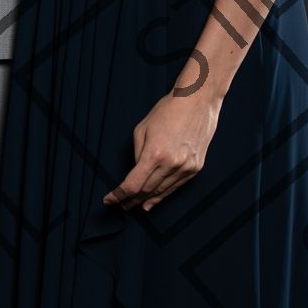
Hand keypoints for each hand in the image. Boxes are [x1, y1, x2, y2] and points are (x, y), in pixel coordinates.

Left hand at [104, 85, 220, 212]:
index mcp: (155, 154)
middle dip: (131, 200)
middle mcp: (172, 164)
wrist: (197, 101)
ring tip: (136, 206)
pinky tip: (154, 200)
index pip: (133, 184)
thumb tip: (136, 173)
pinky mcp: (196, 167)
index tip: (109, 200)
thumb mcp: (142, 130)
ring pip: (162, 192)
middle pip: (146, 191)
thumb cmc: (167, 111)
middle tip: (122, 205)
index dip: (119, 195)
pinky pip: (176, 186)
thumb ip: (137, 155)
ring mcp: (186, 167)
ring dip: (147, 200)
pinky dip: (163, 194)